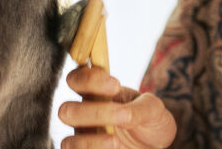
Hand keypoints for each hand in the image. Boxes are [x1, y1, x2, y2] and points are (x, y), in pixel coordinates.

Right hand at [58, 65, 176, 148]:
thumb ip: (140, 107)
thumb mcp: (152, 109)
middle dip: (94, 113)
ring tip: (117, 142)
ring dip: (92, 141)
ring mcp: (83, 137)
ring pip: (68, 141)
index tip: (115, 85)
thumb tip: (123, 115)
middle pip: (66, 110)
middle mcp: (84, 114)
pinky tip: (114, 148)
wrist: (155, 144)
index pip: (77, 79)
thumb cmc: (149, 120)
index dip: (90, 80)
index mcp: (96, 92)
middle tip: (123, 116)